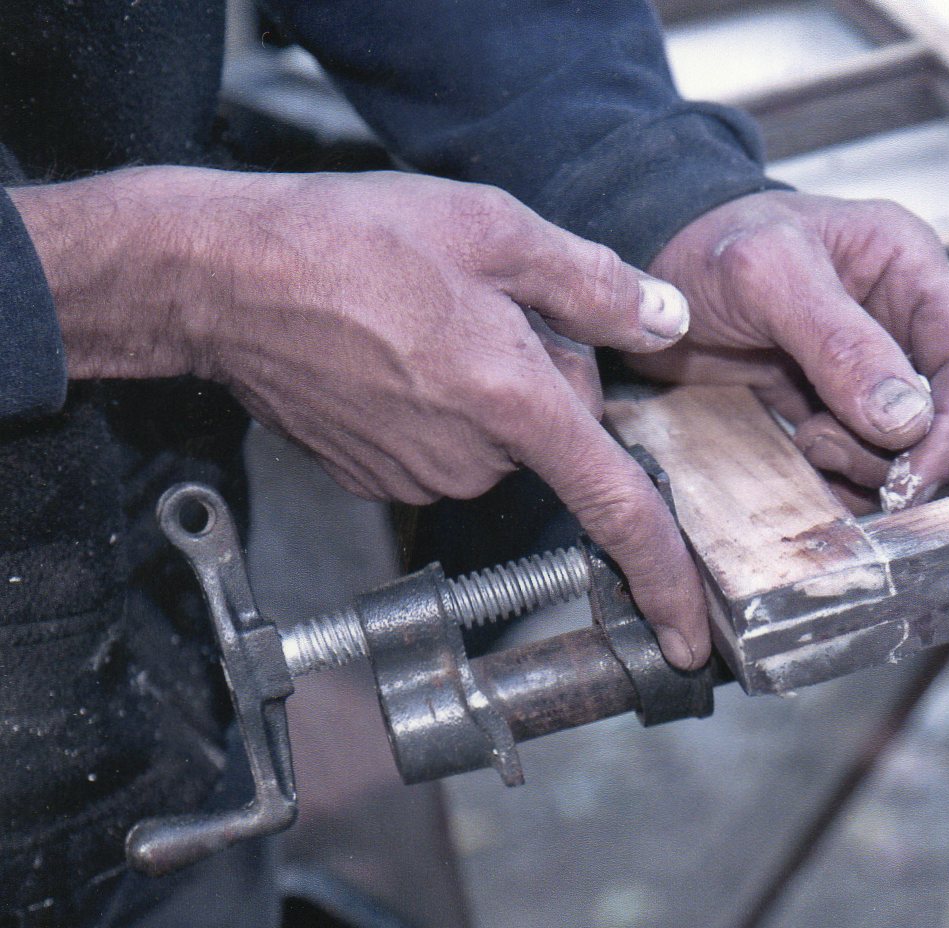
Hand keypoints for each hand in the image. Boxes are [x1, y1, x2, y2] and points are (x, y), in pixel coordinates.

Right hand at [11, 166, 709, 666]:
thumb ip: (594, 283)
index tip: (690, 636)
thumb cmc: (345, 241)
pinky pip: (447, 445)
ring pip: (503, 437)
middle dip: (550, 374)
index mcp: (514, 401)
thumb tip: (664, 322)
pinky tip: (396, 350)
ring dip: (493, 385)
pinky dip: (444, 403)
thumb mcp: (492, 228)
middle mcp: (470, 457)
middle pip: (559, 434)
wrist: (216, 278)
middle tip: (487, 305)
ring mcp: (418, 476)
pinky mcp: (377, 478)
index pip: (616, 505)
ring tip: (425, 320)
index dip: (664, 575)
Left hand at [633, 191, 948, 509]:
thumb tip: (907, 421)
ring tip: (811, 439)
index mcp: (908, 269)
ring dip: (873, 466)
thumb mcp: (767, 276)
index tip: (917, 474)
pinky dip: (850, 479)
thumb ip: (839, 343)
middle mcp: (904, 320)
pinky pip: (871, 461)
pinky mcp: (838, 405)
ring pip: (917, 446)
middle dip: (914, 454)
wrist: (646, 264)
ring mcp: (874, 367)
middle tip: (840, 454)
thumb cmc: (704, 245)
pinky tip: (806, 456)